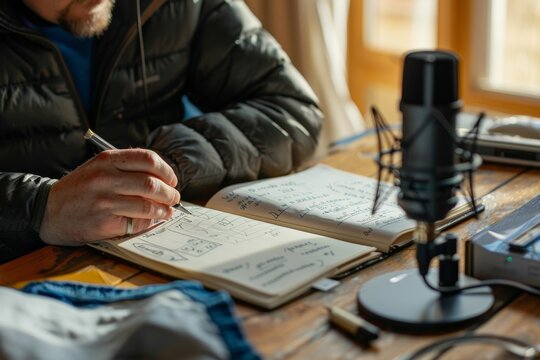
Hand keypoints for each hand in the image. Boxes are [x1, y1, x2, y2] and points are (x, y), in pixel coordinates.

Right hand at [40, 149, 180, 244]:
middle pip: (152, 184)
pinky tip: (151, 221)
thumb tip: (162, 179)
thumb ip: (127, 168)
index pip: (148, 159)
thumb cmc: (79, 188)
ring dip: (163, 210)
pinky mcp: (103, 222)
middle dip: (170, 193)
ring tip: (167, 212)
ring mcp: (104, 201)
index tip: (172, 180)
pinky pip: (137, 223)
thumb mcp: (99, 167)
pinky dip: (149, 223)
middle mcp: (106, 178)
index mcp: (108, 159)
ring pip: (148, 205)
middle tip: (174, 198)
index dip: (166, 171)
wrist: (46, 210)